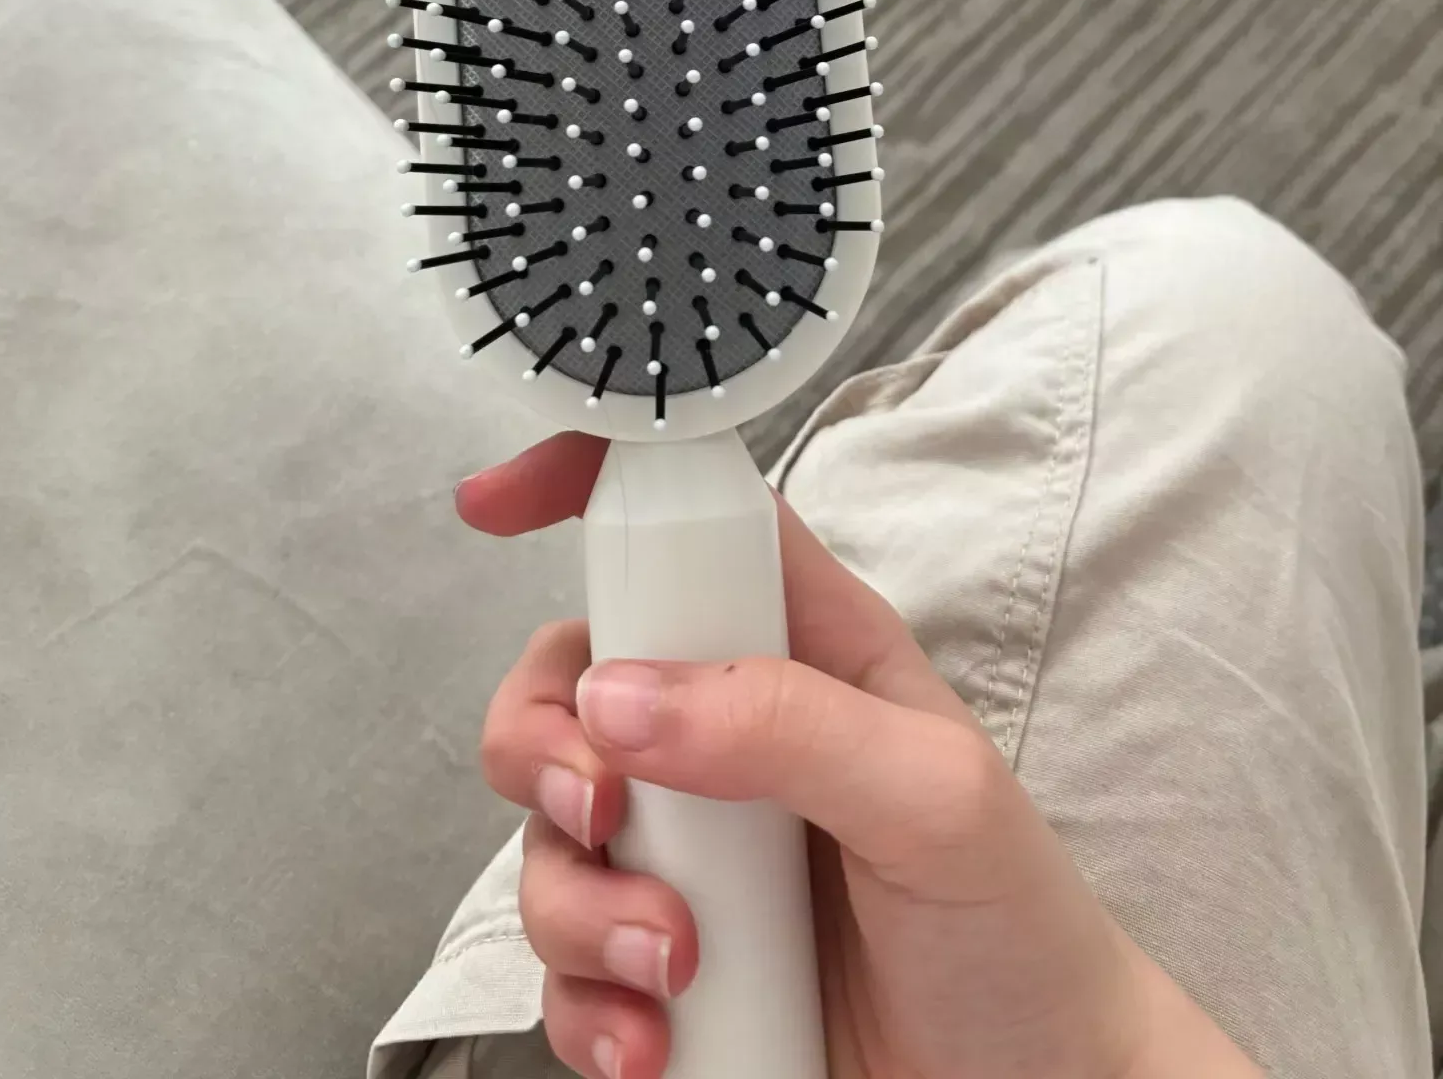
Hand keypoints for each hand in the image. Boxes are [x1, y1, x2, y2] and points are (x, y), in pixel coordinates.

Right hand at [459, 432, 1260, 1078]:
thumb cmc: (1013, 924)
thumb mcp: (934, 797)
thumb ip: (789, 725)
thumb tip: (621, 697)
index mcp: (799, 647)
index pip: (685, 522)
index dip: (588, 485)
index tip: (494, 506)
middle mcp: (725, 731)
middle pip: (565, 680)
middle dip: (542, 743)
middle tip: (606, 808)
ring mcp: (684, 847)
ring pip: (545, 830)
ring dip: (580, 905)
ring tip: (675, 965)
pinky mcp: (656, 956)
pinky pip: (559, 962)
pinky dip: (583, 1003)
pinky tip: (657, 1039)